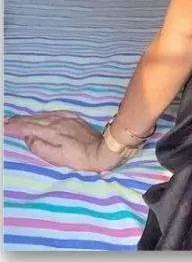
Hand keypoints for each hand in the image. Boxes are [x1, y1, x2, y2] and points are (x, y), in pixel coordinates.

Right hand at [4, 110, 130, 171]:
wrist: (101, 150)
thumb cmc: (78, 159)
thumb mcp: (57, 158)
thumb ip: (40, 148)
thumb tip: (29, 138)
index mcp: (52, 132)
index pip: (28, 128)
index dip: (15, 127)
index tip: (4, 126)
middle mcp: (58, 122)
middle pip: (34, 119)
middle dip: (19, 120)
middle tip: (6, 120)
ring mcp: (66, 118)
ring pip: (43, 115)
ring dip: (29, 117)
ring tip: (18, 118)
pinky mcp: (74, 118)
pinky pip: (54, 113)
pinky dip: (43, 115)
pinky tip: (40, 115)